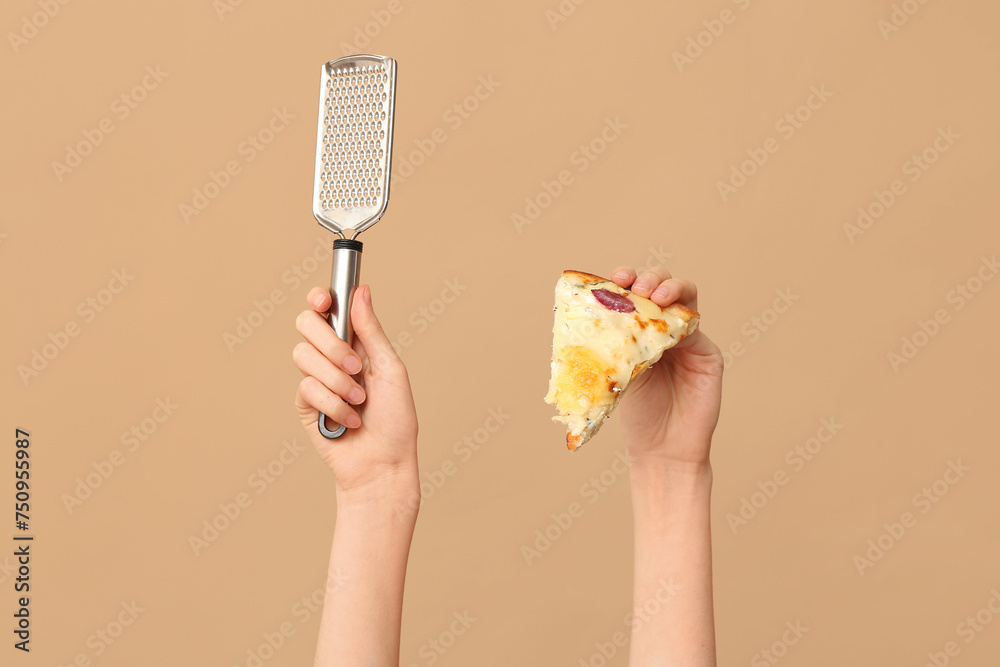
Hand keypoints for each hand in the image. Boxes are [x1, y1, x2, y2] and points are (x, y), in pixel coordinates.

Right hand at [293, 285, 418, 504]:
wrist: (383, 463)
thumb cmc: (396, 419)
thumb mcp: (390, 368)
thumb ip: (371, 330)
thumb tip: (361, 290)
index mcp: (356, 342)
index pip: (327, 309)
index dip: (320, 298)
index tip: (325, 300)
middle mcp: (333, 356)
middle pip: (306, 324)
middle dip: (330, 344)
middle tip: (355, 367)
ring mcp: (317, 379)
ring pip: (303, 355)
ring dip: (337, 381)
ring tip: (359, 401)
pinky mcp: (305, 404)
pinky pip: (307, 389)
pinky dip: (334, 405)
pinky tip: (349, 421)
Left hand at [611, 267, 723, 469]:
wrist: (662, 449)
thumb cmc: (637, 415)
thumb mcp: (618, 373)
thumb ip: (618, 343)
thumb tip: (600, 310)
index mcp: (637, 330)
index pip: (633, 293)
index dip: (625, 280)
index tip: (614, 279)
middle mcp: (664, 329)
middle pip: (661, 285)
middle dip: (649, 278)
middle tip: (637, 288)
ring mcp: (688, 338)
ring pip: (685, 295)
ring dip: (670, 288)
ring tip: (655, 296)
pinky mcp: (707, 353)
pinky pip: (696, 327)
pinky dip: (683, 320)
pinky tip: (670, 326)